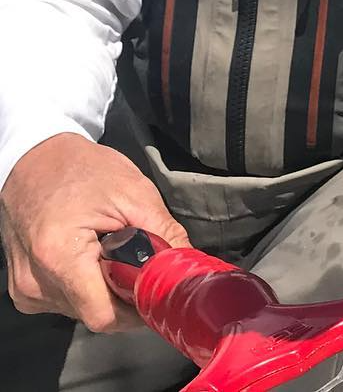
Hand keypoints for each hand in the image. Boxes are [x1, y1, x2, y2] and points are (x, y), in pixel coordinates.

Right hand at [0, 133, 189, 331]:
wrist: (34, 160)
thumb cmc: (81, 170)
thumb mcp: (132, 192)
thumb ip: (163, 231)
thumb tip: (186, 262)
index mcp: (59, 257)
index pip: (103, 314)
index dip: (136, 309)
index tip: (158, 295)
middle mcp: (35, 282)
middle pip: (93, 312)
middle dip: (124, 293)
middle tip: (142, 264)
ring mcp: (26, 288)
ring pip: (79, 309)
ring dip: (103, 288)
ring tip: (112, 251)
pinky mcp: (23, 288)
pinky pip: (64, 300)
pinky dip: (85, 284)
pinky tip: (92, 255)